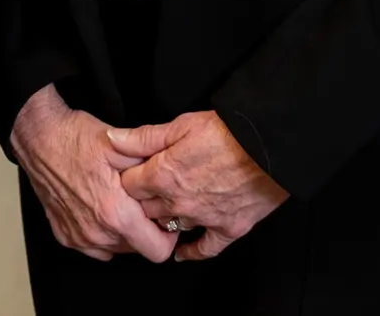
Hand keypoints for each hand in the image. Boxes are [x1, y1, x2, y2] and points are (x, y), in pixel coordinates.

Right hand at [8, 84, 175, 263]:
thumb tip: (174, 180)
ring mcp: (79, 236)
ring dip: (122, 232)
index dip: (167, 235)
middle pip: (138, 250)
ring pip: (117, 249)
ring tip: (117, 202)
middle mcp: (97, 232)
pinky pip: (94, 247)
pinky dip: (101, 233)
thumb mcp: (121, 145)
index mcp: (116, 214)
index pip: (159, 251)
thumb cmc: (75, 138)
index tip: (162, 216)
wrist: (37, 136)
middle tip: (139, 203)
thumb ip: (152, 165)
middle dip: (144, 231)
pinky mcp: (64, 234)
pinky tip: (97, 208)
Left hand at [112, 112, 287, 261]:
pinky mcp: (229, 228)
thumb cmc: (224, 132)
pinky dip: (192, 252)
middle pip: (146, 210)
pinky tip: (181, 252)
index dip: (128, 180)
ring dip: (165, 221)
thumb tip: (112, 140)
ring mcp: (204, 218)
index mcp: (162, 176)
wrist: (267, 146)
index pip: (129, 187)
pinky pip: (206, 248)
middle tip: (144, 194)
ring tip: (162, 213)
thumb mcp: (179, 125)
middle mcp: (179, 202)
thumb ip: (142, 137)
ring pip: (171, 227)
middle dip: (142, 202)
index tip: (129, 175)